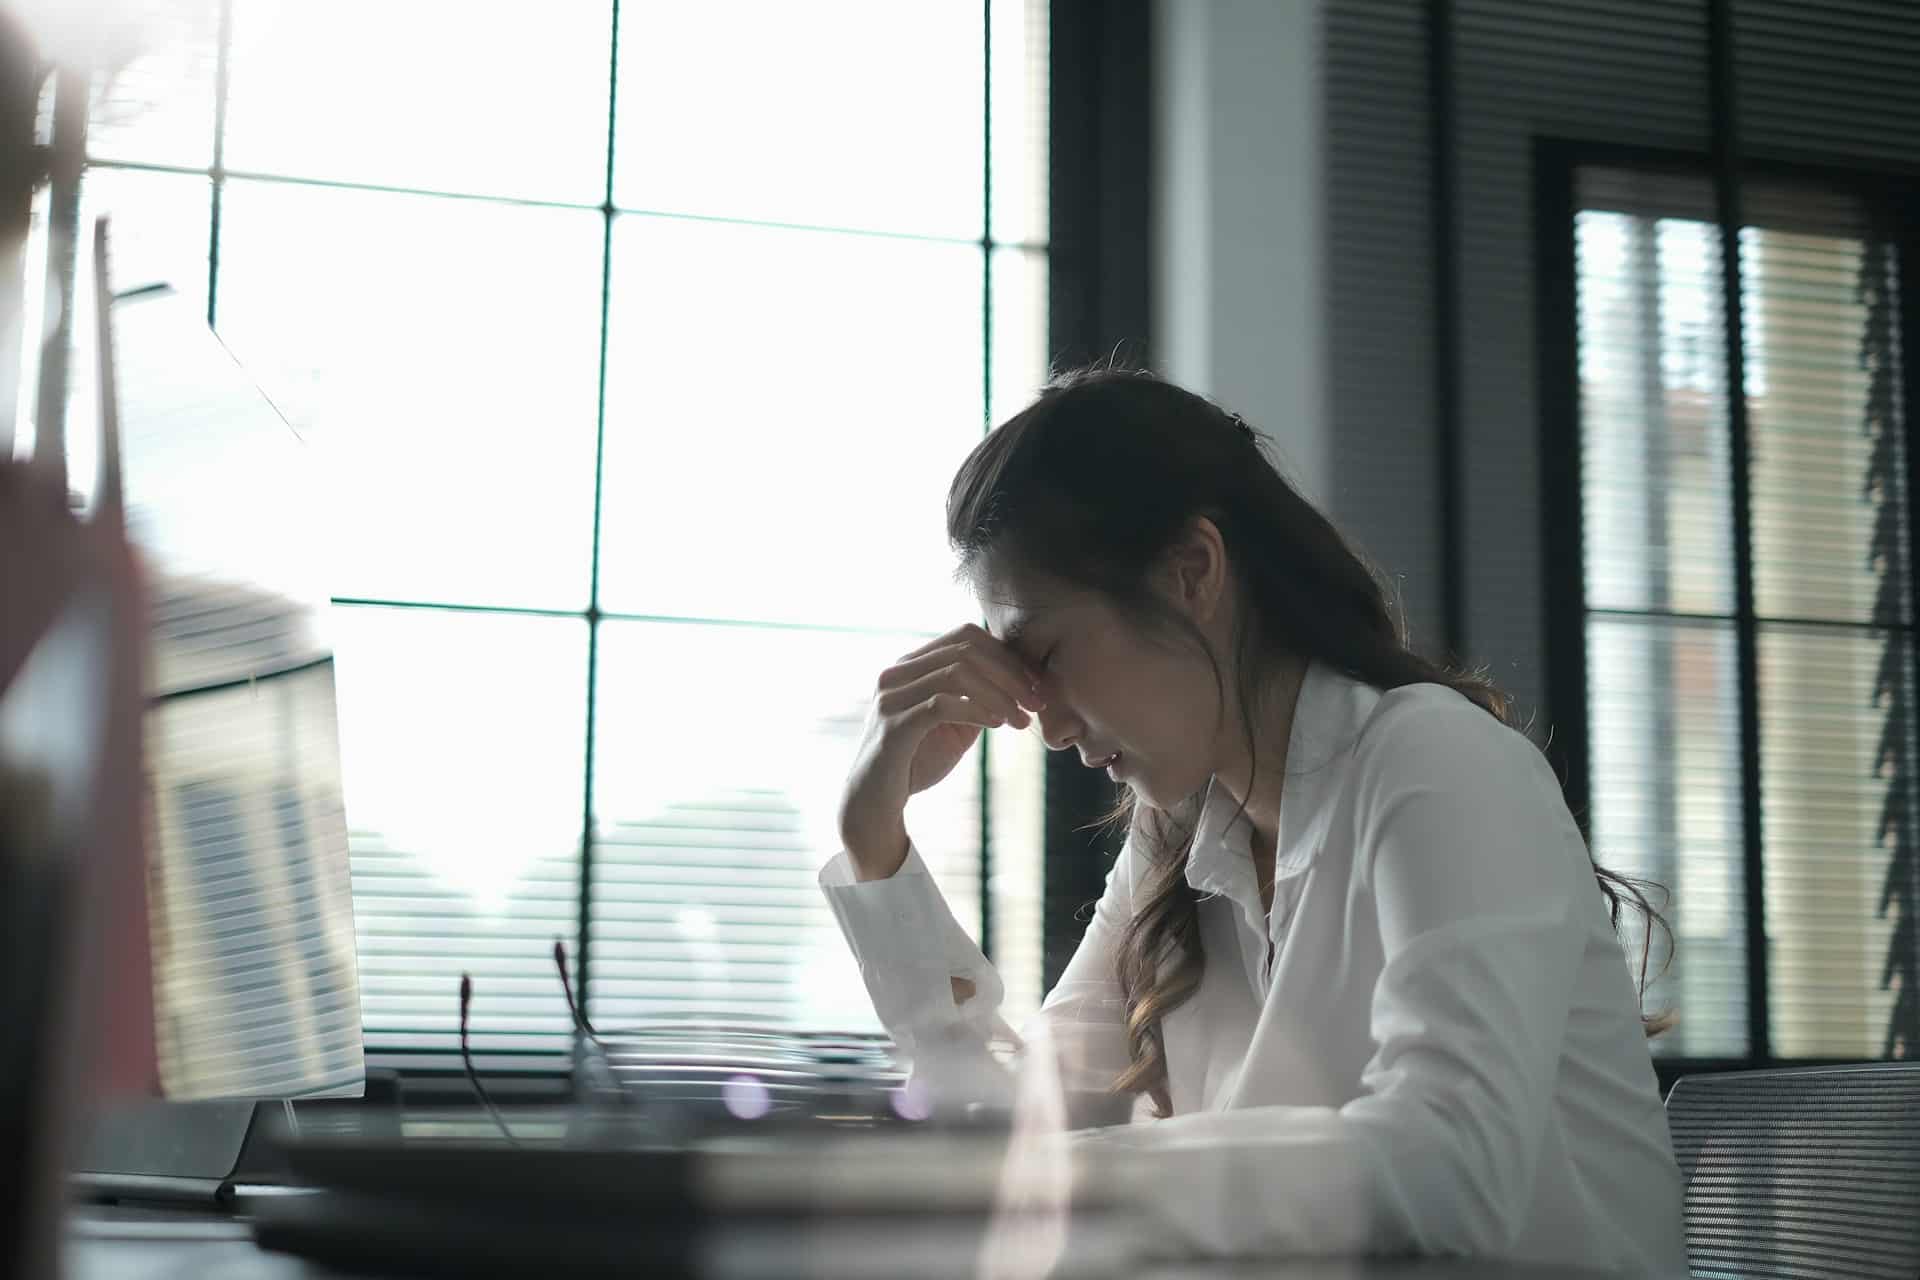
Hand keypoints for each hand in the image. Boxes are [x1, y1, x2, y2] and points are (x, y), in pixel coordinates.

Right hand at [838, 623, 1046, 877]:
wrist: (874, 804)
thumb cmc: (915, 763)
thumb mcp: (955, 726)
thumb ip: (978, 700)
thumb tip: (1020, 683)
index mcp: (911, 666)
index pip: (966, 637)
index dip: (1007, 656)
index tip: (1035, 685)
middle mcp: (897, 673)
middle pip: (966, 649)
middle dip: (1011, 674)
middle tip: (1037, 703)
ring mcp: (891, 697)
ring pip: (957, 672)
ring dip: (1000, 694)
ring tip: (1021, 720)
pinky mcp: (893, 726)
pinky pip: (942, 704)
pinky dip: (977, 710)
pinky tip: (997, 725)